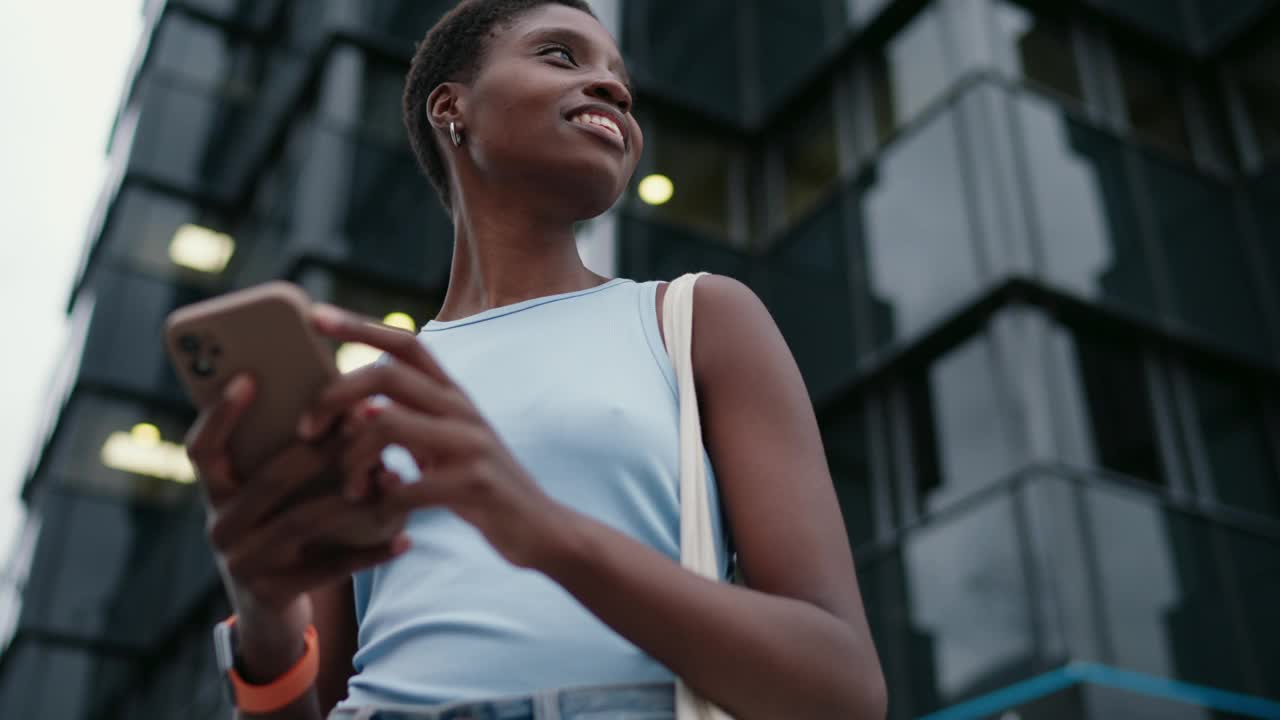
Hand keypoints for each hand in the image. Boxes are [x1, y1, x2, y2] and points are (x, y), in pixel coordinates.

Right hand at [184, 374, 411, 620]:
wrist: (270, 615)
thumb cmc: (282, 534)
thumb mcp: (274, 501)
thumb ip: (290, 460)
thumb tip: (349, 406)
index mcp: (216, 493)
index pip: (202, 449)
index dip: (221, 415)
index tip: (249, 377)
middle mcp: (221, 527)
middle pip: (271, 478)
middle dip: (321, 448)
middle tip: (364, 421)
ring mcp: (243, 563)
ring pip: (303, 521)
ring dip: (354, 497)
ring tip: (393, 475)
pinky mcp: (272, 594)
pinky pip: (329, 568)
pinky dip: (370, 553)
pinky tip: (405, 540)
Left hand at [301, 304, 565, 568]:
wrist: (541, 527)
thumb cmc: (477, 486)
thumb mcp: (443, 443)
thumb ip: (407, 420)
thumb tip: (353, 406)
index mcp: (452, 395)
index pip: (405, 342)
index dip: (358, 325)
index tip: (313, 316)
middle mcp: (462, 409)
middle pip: (384, 377)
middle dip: (334, 397)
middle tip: (306, 429)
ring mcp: (471, 444)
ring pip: (386, 425)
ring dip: (351, 458)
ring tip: (349, 486)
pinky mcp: (474, 484)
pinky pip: (407, 485)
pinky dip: (381, 499)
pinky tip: (379, 509)